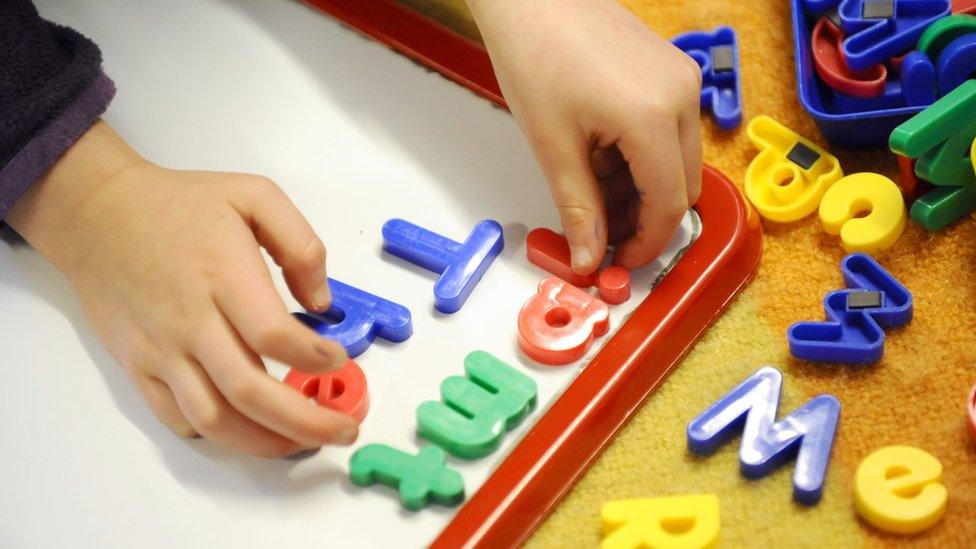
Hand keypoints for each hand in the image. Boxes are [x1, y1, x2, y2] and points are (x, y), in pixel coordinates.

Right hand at [6, 121, 356, 456]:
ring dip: (265, 441)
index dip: (313, 357)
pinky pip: (178, 417)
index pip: (272, 334)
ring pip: (214, 418)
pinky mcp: (140, 367)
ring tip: (302, 442)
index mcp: (223, 275)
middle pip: (249, 391)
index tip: (337, 359)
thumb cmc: (180, 205)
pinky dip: (218, 435)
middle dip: (305, 421)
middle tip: (343, 429)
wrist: (98, 215)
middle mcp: (191, 320)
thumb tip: (322, 302)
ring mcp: (162, 350)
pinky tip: (249, 430)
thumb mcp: (254, 195)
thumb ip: (301, 244)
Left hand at [468, 0, 702, 272]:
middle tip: (599, 231)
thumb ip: (578, 209)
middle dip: (643, 217)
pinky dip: (639, 156)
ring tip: (588, 186)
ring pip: (675, 160)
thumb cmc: (534, 53)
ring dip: (639, 187)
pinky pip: (668, 130)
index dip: (646, 243)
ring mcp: (680, 79)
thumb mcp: (553, 146)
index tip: (619, 261)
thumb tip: (589, 257)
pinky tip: (599, 154)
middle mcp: (680, 96)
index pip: (668, 204)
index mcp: (653, 117)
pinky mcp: (670, 70)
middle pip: (681, 185)